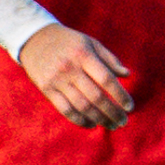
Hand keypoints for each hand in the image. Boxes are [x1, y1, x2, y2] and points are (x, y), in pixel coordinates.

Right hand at [19, 25, 135, 127]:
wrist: (35, 39)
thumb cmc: (68, 42)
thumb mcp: (90, 43)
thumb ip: (110, 59)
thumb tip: (127, 75)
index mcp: (84, 55)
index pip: (106, 79)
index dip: (120, 95)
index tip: (130, 106)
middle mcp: (70, 69)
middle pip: (96, 97)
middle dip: (112, 112)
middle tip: (123, 122)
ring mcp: (57, 80)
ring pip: (82, 107)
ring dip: (99, 119)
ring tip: (111, 125)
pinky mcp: (46, 89)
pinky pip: (65, 110)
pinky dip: (80, 121)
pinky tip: (92, 124)